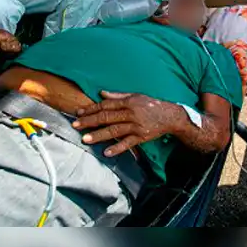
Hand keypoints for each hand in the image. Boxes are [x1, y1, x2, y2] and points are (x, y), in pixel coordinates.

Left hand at [73, 91, 188, 156]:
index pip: (106, 105)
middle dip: (89, 121)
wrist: (170, 116)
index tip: (79, 113)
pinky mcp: (141, 137)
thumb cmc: (151, 104)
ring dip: (99, 135)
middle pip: (107, 118)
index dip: (91, 109)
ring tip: (86, 139)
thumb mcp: (136, 96)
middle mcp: (131, 113)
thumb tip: (102, 94)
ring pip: (114, 131)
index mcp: (128, 102)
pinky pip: (128, 144)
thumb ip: (117, 96)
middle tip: (75, 125)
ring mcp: (136, 126)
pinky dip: (117, 148)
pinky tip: (106, 152)